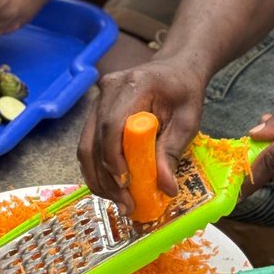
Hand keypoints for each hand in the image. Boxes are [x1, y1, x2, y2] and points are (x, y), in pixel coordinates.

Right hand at [78, 59, 205, 214]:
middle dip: (106, 177)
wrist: (176, 68)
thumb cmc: (183, 91)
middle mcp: (109, 88)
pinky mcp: (96, 110)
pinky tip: (113, 186)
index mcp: (135, 84)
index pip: (113, 123)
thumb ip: (173, 151)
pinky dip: (98, 168)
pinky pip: (89, 143)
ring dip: (99, 178)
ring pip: (86, 145)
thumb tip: (166, 188)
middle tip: (126, 204)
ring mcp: (98, 98)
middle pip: (94, 139)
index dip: (113, 157)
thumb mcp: (187, 121)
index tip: (126, 184)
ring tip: (120, 201)